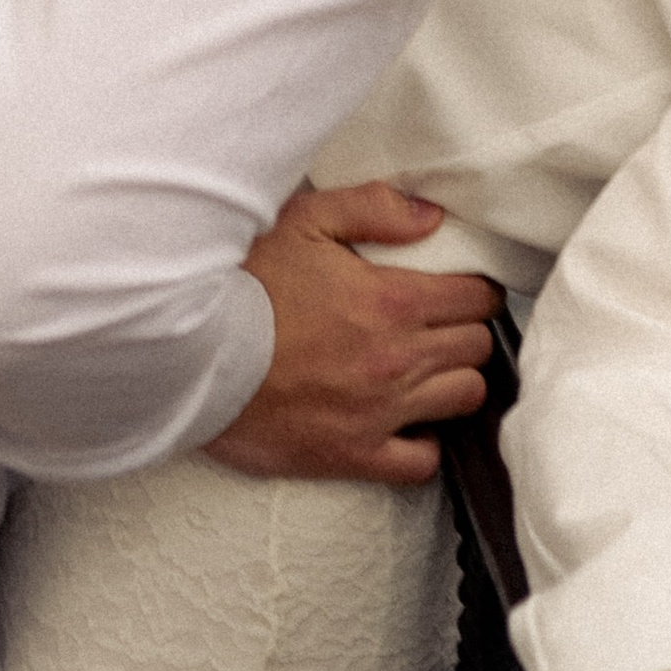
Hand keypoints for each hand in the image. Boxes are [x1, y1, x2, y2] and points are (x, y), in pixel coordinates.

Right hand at [203, 182, 500, 488]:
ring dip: (453, 381)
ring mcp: (379, 412)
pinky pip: (420, 463)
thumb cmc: (246, 283)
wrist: (192, 354)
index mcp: (394, 301)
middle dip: (465, 331)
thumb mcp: (305, 220)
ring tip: (428, 369)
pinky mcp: (352, 454)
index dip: (475, 291)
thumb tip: (431, 216)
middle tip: (439, 325)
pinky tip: (407, 423)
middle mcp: (397, 360)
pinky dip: (423, 444)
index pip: (478, 299)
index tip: (460, 290)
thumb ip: (375, 208)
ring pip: (463, 399)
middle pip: (476, 348)